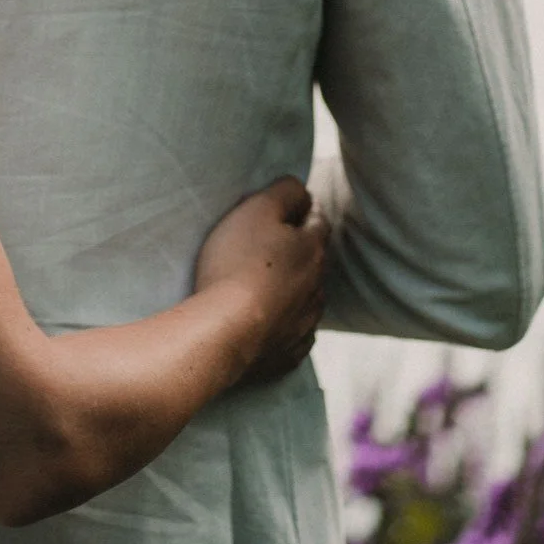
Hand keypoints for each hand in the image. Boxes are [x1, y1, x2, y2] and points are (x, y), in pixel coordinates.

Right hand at [192, 178, 328, 384]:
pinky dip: (282, 323)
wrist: (225, 332)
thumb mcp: (257, 209)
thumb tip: (301, 189)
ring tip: (263, 283)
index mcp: (312, 249)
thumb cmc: (237, 263)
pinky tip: (265, 321)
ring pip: (305, 297)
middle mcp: (317, 287)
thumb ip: (284, 191)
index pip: (318, 220)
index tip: (288, 206)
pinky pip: (292, 332)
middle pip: (312, 260)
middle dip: (296, 249)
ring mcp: (305, 324)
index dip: (303, 209)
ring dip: (291, 287)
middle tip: (268, 243)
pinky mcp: (289, 354)